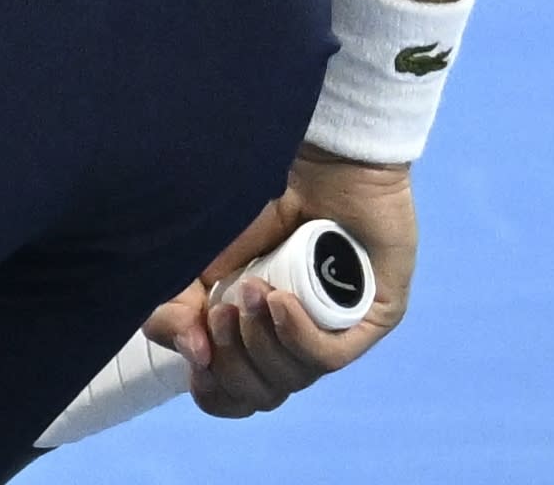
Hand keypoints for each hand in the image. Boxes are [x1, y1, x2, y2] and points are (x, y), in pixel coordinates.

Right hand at [156, 150, 416, 417]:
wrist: (318, 159)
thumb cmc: (260, 200)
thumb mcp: (200, 257)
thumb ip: (179, 304)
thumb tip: (192, 352)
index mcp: (256, 330)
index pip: (235, 395)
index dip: (212, 388)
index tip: (196, 354)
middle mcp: (296, 339)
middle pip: (260, 395)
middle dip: (232, 359)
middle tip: (221, 309)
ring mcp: (337, 331)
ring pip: (293, 378)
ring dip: (261, 339)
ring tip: (252, 290)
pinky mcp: (374, 318)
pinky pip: (330, 357)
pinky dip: (297, 335)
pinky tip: (280, 301)